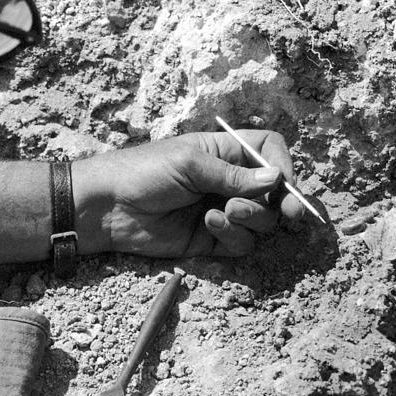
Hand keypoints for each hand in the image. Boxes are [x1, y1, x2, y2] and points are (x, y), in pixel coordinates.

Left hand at [72, 131, 304, 257]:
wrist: (109, 207)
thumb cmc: (144, 172)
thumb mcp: (191, 164)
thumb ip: (234, 175)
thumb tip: (276, 179)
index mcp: (225, 151)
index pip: (269, 152)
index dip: (284, 166)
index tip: (286, 183)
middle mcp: (229, 181)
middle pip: (274, 193)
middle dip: (278, 202)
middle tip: (286, 211)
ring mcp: (222, 211)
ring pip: (262, 221)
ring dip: (251, 218)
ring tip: (225, 212)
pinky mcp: (212, 239)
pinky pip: (241, 243)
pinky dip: (233, 236)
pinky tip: (209, 224)